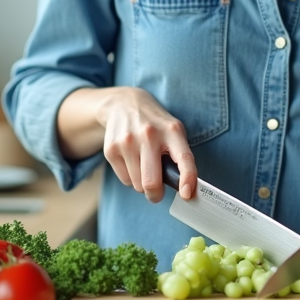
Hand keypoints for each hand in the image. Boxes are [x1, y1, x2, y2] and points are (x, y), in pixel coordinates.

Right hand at [97, 87, 196, 203]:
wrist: (124, 104)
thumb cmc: (156, 124)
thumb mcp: (173, 131)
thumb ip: (179, 157)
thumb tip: (184, 190)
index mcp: (172, 131)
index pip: (184, 158)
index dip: (188, 179)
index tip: (187, 195)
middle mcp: (149, 135)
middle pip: (151, 182)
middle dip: (156, 195)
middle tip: (157, 193)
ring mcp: (128, 142)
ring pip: (137, 185)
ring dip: (142, 183)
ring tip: (143, 165)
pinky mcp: (111, 149)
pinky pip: (125, 180)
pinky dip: (130, 177)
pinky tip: (131, 160)